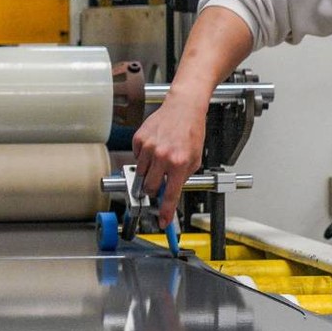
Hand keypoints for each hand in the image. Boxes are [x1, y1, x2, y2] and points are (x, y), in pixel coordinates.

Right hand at [131, 96, 206, 225]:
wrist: (183, 108)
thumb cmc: (191, 131)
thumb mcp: (195, 159)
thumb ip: (182, 177)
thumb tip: (168, 193)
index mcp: (179, 163)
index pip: (170, 195)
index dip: (166, 212)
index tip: (163, 222)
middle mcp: (163, 156)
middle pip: (149, 187)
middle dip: (152, 190)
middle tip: (158, 183)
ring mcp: (148, 147)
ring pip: (140, 174)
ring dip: (148, 172)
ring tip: (159, 160)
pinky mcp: (139, 139)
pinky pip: (136, 158)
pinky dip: (143, 157)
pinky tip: (154, 148)